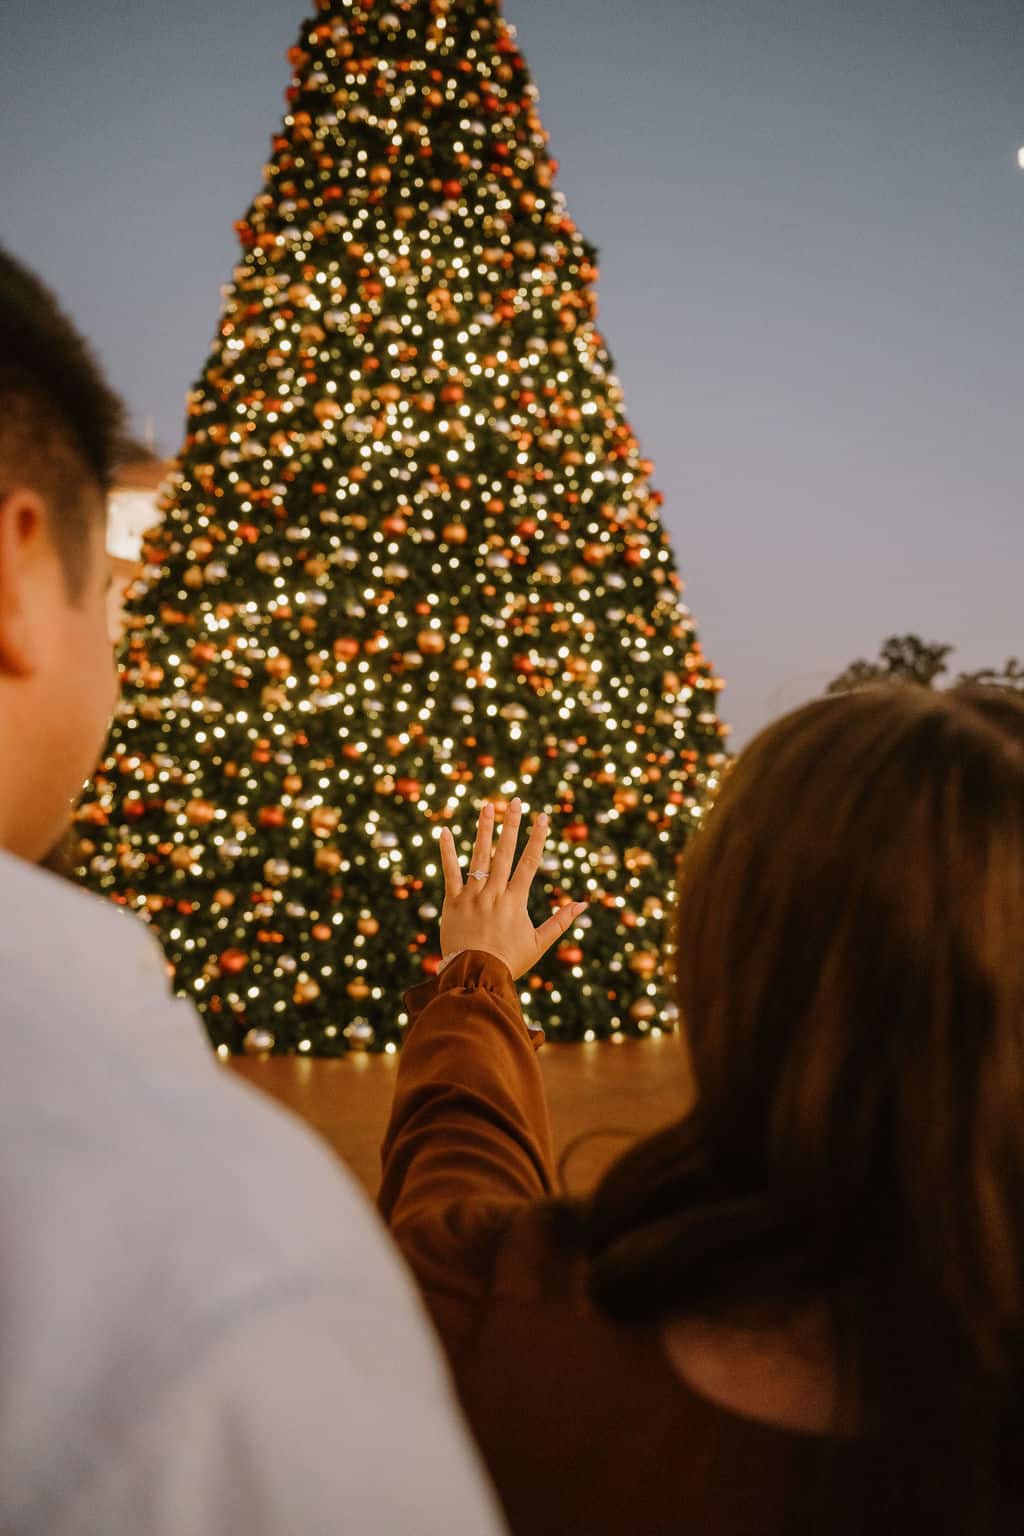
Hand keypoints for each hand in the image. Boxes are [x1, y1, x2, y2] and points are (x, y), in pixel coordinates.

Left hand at [438, 798, 588, 979]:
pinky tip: (444, 831)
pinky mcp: (452, 902)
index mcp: (515, 901)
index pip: (529, 862)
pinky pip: (449, 872)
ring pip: (478, 857)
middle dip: (511, 825)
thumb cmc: (510, 961)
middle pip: (504, 852)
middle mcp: (494, 893)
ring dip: (483, 830)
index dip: (537, 838)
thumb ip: (561, 922)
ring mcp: (472, 895)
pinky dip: (446, 852)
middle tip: (514, 801)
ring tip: (487, 807)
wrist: (475, 974)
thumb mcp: (539, 943)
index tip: (542, 817)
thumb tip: (583, 904)